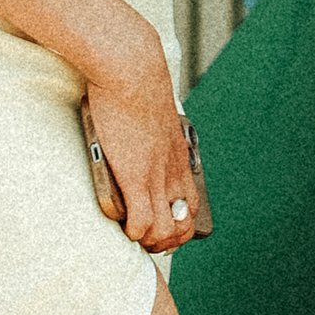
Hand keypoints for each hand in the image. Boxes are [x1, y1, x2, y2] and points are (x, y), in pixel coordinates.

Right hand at [79, 59, 210, 254]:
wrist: (132, 72)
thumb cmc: (137, 87)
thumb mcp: (156, 117)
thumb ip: (155, 134)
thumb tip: (141, 134)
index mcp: (180, 162)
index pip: (191, 209)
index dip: (176, 227)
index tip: (157, 228)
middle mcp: (174, 175)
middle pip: (183, 229)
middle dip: (164, 243)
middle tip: (142, 238)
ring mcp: (157, 179)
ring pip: (165, 233)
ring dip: (148, 241)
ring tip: (131, 234)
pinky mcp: (136, 178)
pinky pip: (141, 223)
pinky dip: (132, 232)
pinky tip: (122, 225)